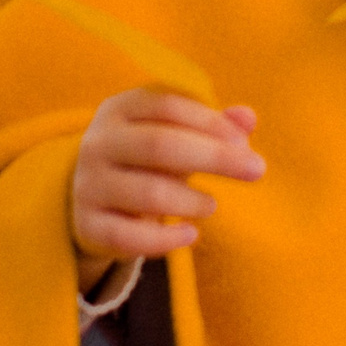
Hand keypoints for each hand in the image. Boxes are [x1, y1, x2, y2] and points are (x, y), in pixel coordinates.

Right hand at [72, 87, 265, 292]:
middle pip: (158, 145)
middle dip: (214, 157)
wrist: (94, 199)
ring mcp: (89, 184)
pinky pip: (128, 236)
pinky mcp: (88, 225)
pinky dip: (165, 240)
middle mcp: (98, 142)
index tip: (245, 142)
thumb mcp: (176, 135)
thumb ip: (213, 126)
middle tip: (257, 170)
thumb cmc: (147, 159)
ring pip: (147, 193)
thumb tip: (248, 118)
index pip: (167, 106)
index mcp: (120, 109)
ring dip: (191, 200)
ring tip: (212, 204)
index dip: (210, 122)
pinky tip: (191, 234)